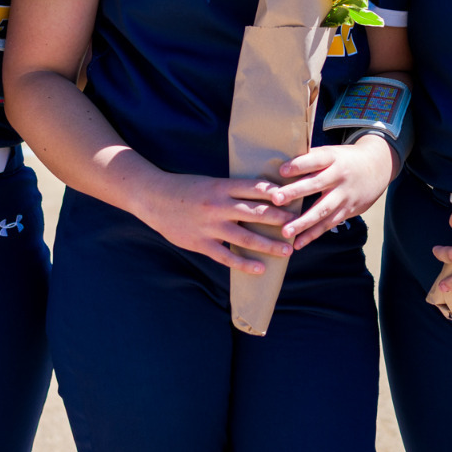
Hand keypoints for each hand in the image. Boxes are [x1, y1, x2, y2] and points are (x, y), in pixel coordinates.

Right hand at [132, 173, 296, 272]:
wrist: (152, 197)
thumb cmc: (185, 188)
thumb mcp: (210, 182)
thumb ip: (232, 190)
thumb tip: (262, 194)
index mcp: (222, 186)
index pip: (255, 188)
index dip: (277, 194)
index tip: (294, 198)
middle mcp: (218, 205)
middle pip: (256, 212)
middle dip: (280, 220)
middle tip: (299, 224)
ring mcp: (210, 226)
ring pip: (245, 237)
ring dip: (269, 244)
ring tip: (288, 250)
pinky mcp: (201, 243)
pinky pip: (226, 256)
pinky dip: (244, 263)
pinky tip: (260, 268)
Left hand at [265, 136, 395, 249]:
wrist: (377, 167)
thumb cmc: (343, 159)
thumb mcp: (331, 152)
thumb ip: (309, 158)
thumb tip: (276, 161)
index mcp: (332, 158)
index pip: (315, 160)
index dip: (299, 165)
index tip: (281, 171)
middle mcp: (339, 176)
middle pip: (316, 184)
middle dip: (295, 192)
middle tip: (276, 199)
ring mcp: (345, 195)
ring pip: (323, 210)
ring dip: (303, 222)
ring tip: (285, 232)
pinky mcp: (348, 211)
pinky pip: (329, 224)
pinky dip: (313, 234)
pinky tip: (298, 243)